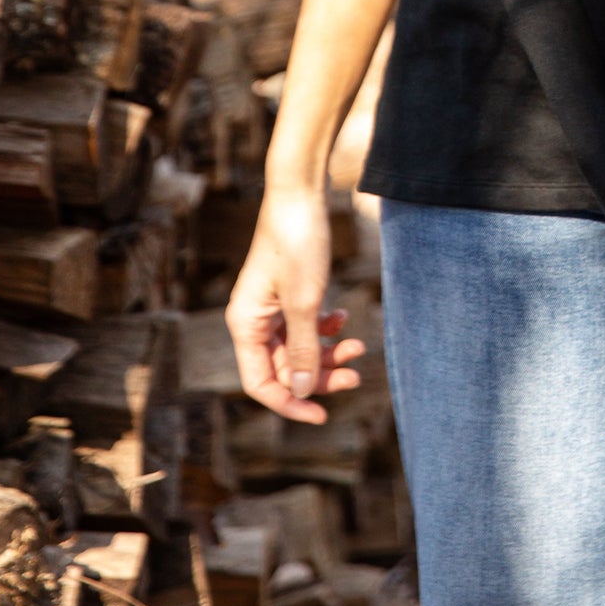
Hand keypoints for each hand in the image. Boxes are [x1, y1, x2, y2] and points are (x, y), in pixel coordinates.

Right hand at [227, 185, 365, 424]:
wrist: (301, 191)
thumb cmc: (298, 242)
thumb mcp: (305, 301)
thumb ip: (302, 349)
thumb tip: (301, 391)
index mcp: (245, 324)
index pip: (261, 383)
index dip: (290, 402)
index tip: (323, 414)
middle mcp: (254, 319)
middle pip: (284, 367)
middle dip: (319, 374)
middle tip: (356, 376)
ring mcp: (271, 305)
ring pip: (299, 346)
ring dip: (328, 351)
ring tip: (359, 346)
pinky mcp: (289, 291)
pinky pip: (305, 324)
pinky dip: (325, 327)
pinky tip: (343, 316)